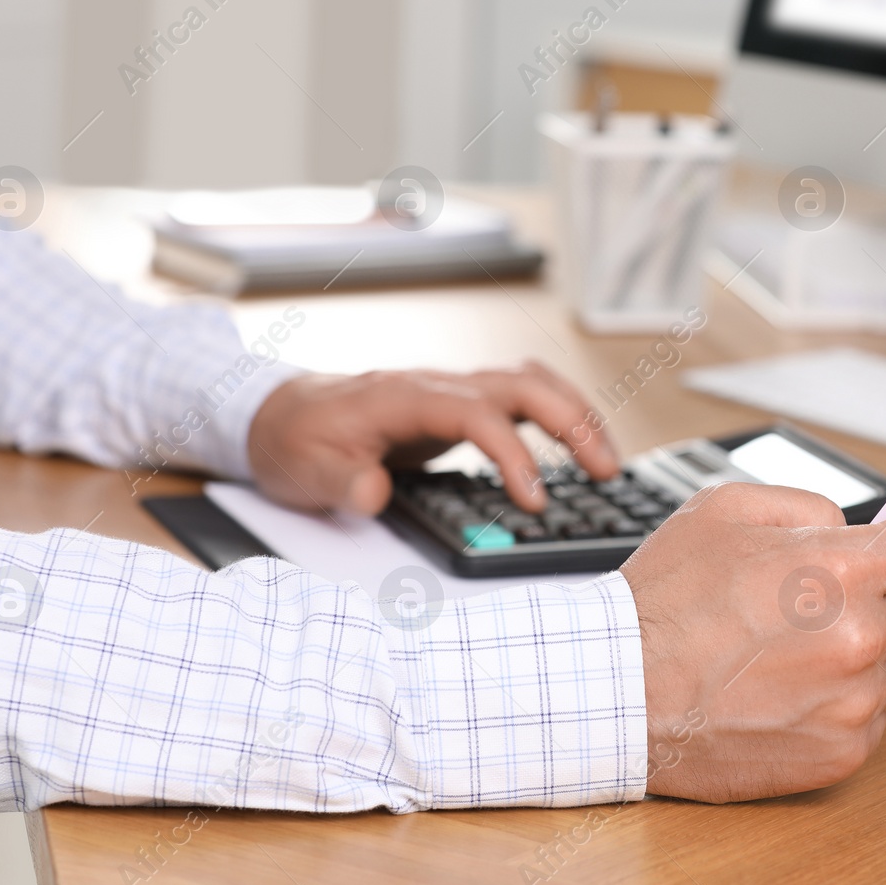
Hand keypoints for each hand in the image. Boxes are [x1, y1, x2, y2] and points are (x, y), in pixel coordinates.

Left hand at [246, 362, 620, 514]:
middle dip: (574, 423)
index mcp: (405, 396)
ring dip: (577, 414)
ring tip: (607, 462)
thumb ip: (342, 484)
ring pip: (533, 383)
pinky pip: (522, 395)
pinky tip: (579, 443)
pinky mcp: (459, 404)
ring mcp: (452, 390)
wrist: (278, 415)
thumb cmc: (296, 441)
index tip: (535, 501)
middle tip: (606, 473)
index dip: (514, 454)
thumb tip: (372, 495)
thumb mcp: (305, 472)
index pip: (479, 414)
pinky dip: (559, 413)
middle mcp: (438, 384)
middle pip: (524, 385)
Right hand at [621, 483, 885, 802]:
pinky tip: (784, 689)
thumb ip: (806, 505)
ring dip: (866, 647)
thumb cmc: (663, 602)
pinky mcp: (842, 754)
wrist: (617, 696)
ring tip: (789, 647)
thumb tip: (850, 527)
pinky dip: (843, 698)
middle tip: (821, 594)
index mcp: (841, 568)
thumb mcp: (724, 510)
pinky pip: (875, 713)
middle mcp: (862, 637)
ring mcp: (856, 702)